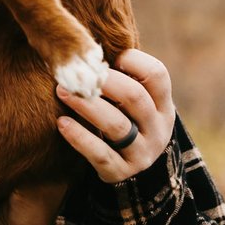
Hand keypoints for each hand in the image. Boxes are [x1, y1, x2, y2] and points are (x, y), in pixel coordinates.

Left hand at [55, 48, 174, 182]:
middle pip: (135, 97)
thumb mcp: (135, 106)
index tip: (109, 58)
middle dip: (104, 82)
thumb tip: (87, 47)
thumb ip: (124, 80)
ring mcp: (142, 153)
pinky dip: (79, 137)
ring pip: (116, 125)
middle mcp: (158, 128)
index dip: (133, 61)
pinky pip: (101, 154)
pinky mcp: (122, 172)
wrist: (136, 177)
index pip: (158, 75)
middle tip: (77, 73)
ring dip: (87, 105)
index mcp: (163, 105)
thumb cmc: (127, 125)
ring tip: (62, 91)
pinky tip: (61, 123)